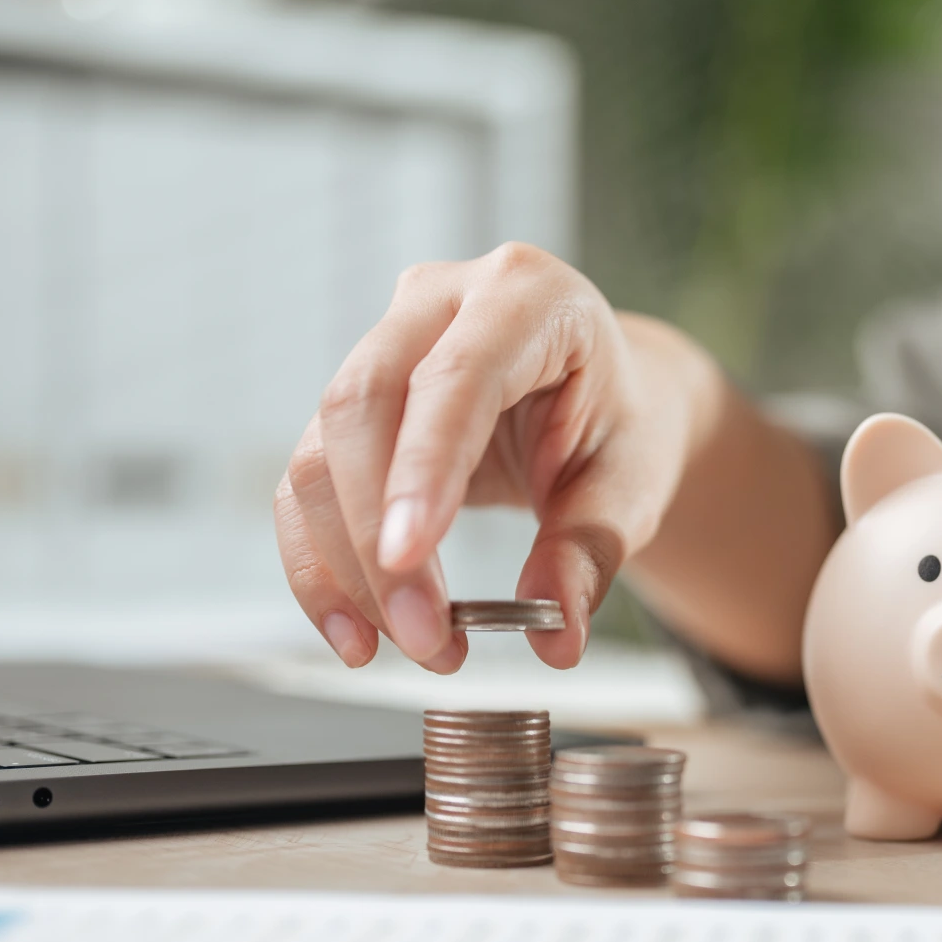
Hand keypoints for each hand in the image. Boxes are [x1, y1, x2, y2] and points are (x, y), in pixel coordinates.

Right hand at [275, 242, 716, 672]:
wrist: (606, 401)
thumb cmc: (624, 427)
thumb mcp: (634, 484)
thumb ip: (591, 551)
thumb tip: (556, 637)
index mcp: (528, 296)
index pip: (458, 375)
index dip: (422, 466)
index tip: (407, 556)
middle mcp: (440, 302)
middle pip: (365, 407)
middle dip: (378, 538)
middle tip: (423, 637)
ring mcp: (384, 343)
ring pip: (321, 452)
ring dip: (346, 566)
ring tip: (409, 645)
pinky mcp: (350, 404)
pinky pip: (307, 483)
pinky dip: (322, 565)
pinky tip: (356, 630)